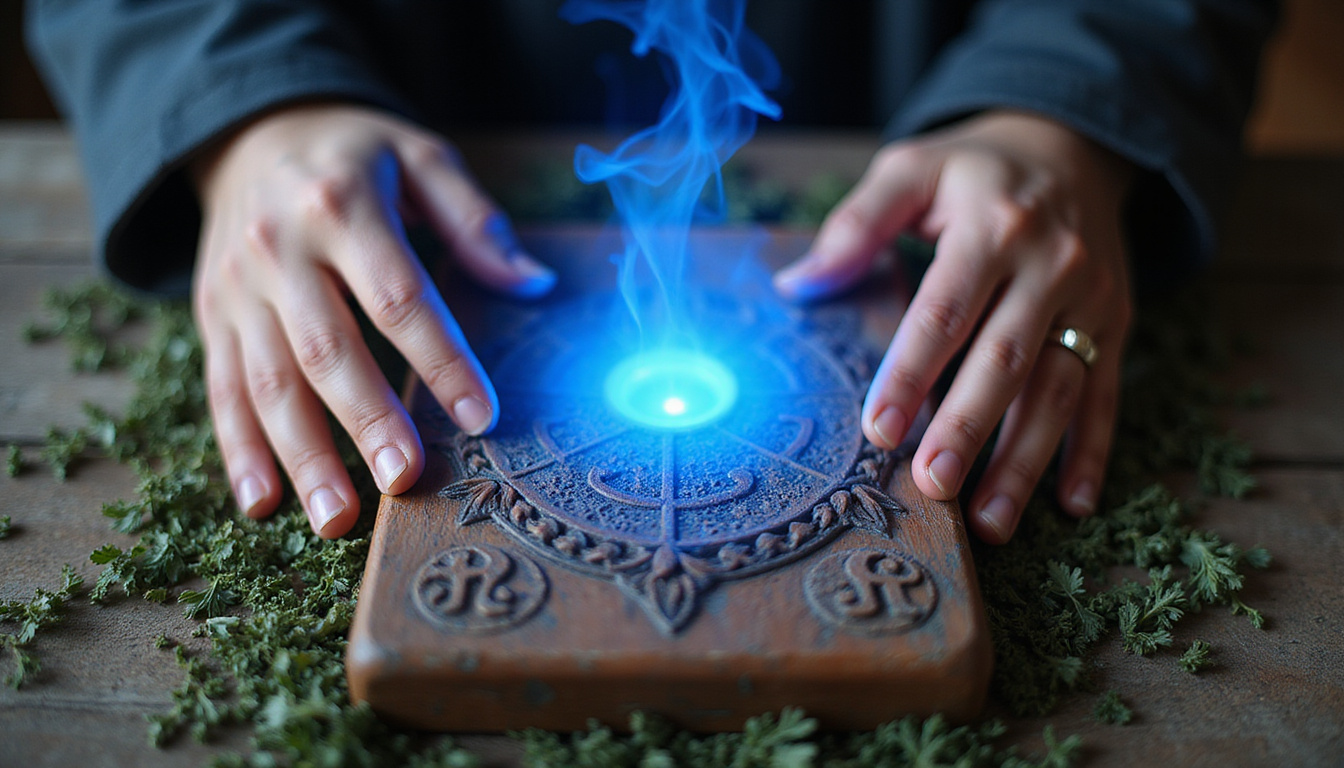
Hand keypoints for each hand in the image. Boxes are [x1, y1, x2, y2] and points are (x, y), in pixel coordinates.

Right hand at [192, 103, 554, 537]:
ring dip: (303, 456)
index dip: (442, 360)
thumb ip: (475, 221)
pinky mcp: (210, 317)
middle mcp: (279, 249)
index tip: (483, 417)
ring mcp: (237, 288)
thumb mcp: (420, 158)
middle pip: (327, 348)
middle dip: (368, 419)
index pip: (398, 297)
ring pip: (267, 382)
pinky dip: (239, 452)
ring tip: (339, 519)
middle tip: (407, 479)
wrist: (248, 131)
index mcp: (342, 206)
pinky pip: (221, 390)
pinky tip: (263, 503)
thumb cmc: (354, 154)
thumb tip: (535, 284)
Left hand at [775, 111, 1133, 543]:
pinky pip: (1105, 394)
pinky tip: (1072, 505)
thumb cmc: (973, 170)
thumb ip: (856, 223)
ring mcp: (1091, 299)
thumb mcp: (912, 170)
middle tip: (932, 485)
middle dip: (968, 428)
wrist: (1073, 145)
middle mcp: (1050, 265)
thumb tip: (797, 284)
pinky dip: (1092, 453)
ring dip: (1026, 461)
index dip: (911, 372)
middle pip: (1006, 358)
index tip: (879, 429)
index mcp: (992, 226)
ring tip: (989, 523)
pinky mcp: (1116, 324)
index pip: (945, 310)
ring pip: (1059, 389)